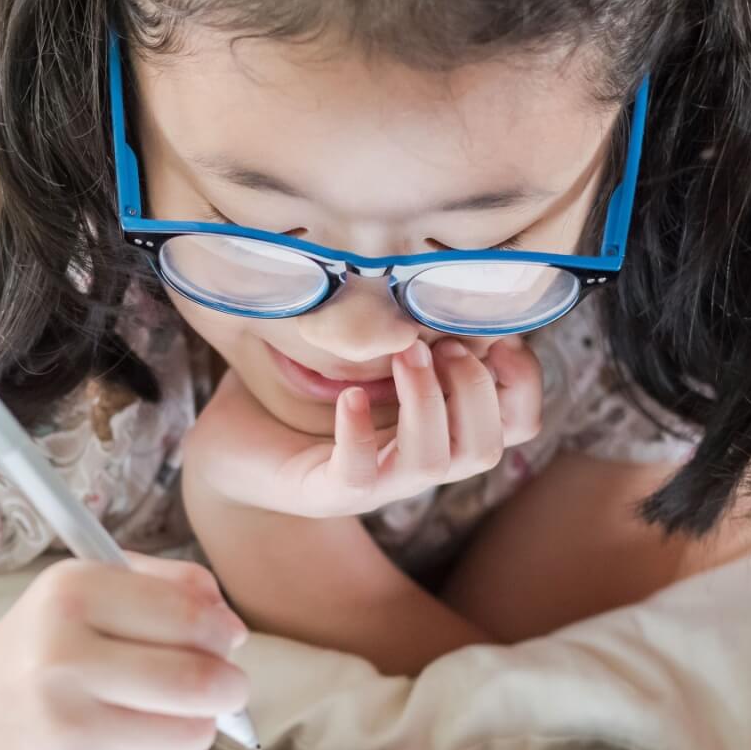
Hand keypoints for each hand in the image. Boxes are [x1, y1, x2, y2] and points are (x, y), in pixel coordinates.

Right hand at [0, 554, 250, 749]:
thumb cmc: (43, 646)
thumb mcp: (87, 589)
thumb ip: (166, 585)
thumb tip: (231, 625)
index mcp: (70, 597)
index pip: (189, 616)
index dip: (221, 630)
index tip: (226, 637)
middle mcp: (62, 662)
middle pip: (199, 681)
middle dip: (229, 684)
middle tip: (224, 683)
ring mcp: (67, 732)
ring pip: (191, 732)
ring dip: (197, 722)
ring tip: (168, 711)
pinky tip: (130, 740)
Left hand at [186, 337, 543, 518]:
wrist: (226, 449)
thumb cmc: (292, 394)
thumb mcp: (354, 348)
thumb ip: (393, 318)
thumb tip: (428, 258)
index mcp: (435, 429)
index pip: (516, 423)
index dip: (523, 383)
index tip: (499, 337)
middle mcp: (413, 461)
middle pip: (488, 446)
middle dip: (475, 387)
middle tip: (433, 343)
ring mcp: (375, 482)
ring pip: (439, 463)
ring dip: (430, 403)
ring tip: (402, 355)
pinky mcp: (326, 491)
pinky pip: (361, 475)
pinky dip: (361, 433)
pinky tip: (349, 397)